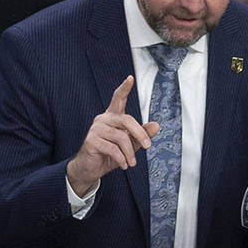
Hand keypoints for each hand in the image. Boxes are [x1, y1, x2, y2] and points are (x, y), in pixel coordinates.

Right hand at [66, 76, 159, 195]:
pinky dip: (121, 159)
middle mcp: (103, 119)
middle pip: (126, 120)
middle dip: (140, 134)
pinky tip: (124, 165)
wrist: (90, 169)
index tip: (130, 78)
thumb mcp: (129, 145)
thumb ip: (141, 135)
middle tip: (148, 146)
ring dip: (130, 153)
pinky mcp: (91, 140)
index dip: (124, 88)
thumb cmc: (110, 155)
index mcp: (112, 117)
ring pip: (121, 137)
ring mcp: (95, 129)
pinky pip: (113, 148)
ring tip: (132, 163)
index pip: (118, 98)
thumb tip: (156, 125)